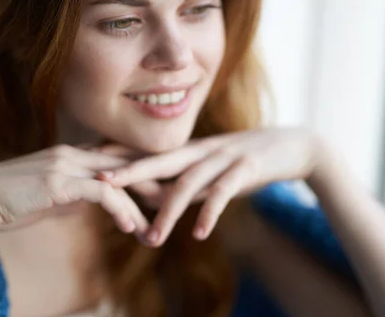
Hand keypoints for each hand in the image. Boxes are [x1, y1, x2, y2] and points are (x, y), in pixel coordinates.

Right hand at [0, 144, 150, 234]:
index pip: (117, 158)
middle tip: (177, 198)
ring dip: (141, 202)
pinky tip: (130, 226)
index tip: (161, 189)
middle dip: (153, 181)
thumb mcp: (51, 197)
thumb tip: (97, 202)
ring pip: (118, 177)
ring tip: (158, 224)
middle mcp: (72, 153)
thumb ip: (76, 195)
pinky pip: (101, 192)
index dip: (141, 171)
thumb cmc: (10, 201)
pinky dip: (120, 209)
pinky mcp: (58, 182)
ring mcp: (66, 164)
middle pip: (125, 163)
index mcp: (72, 154)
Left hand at [96, 128, 318, 245]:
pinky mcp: (247, 167)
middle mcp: (203, 151)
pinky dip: (210, 212)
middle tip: (103, 184)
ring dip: (170, 210)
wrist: (294, 146)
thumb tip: (151, 199)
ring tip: (153, 238)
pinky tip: (199, 233)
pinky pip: (225, 191)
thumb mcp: (212, 170)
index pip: (152, 154)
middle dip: (132, 171)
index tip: (91, 162)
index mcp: (192, 151)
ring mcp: (224, 157)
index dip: (123, 157)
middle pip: (162, 159)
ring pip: (190, 181)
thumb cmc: (246, 160)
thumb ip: (184, 182)